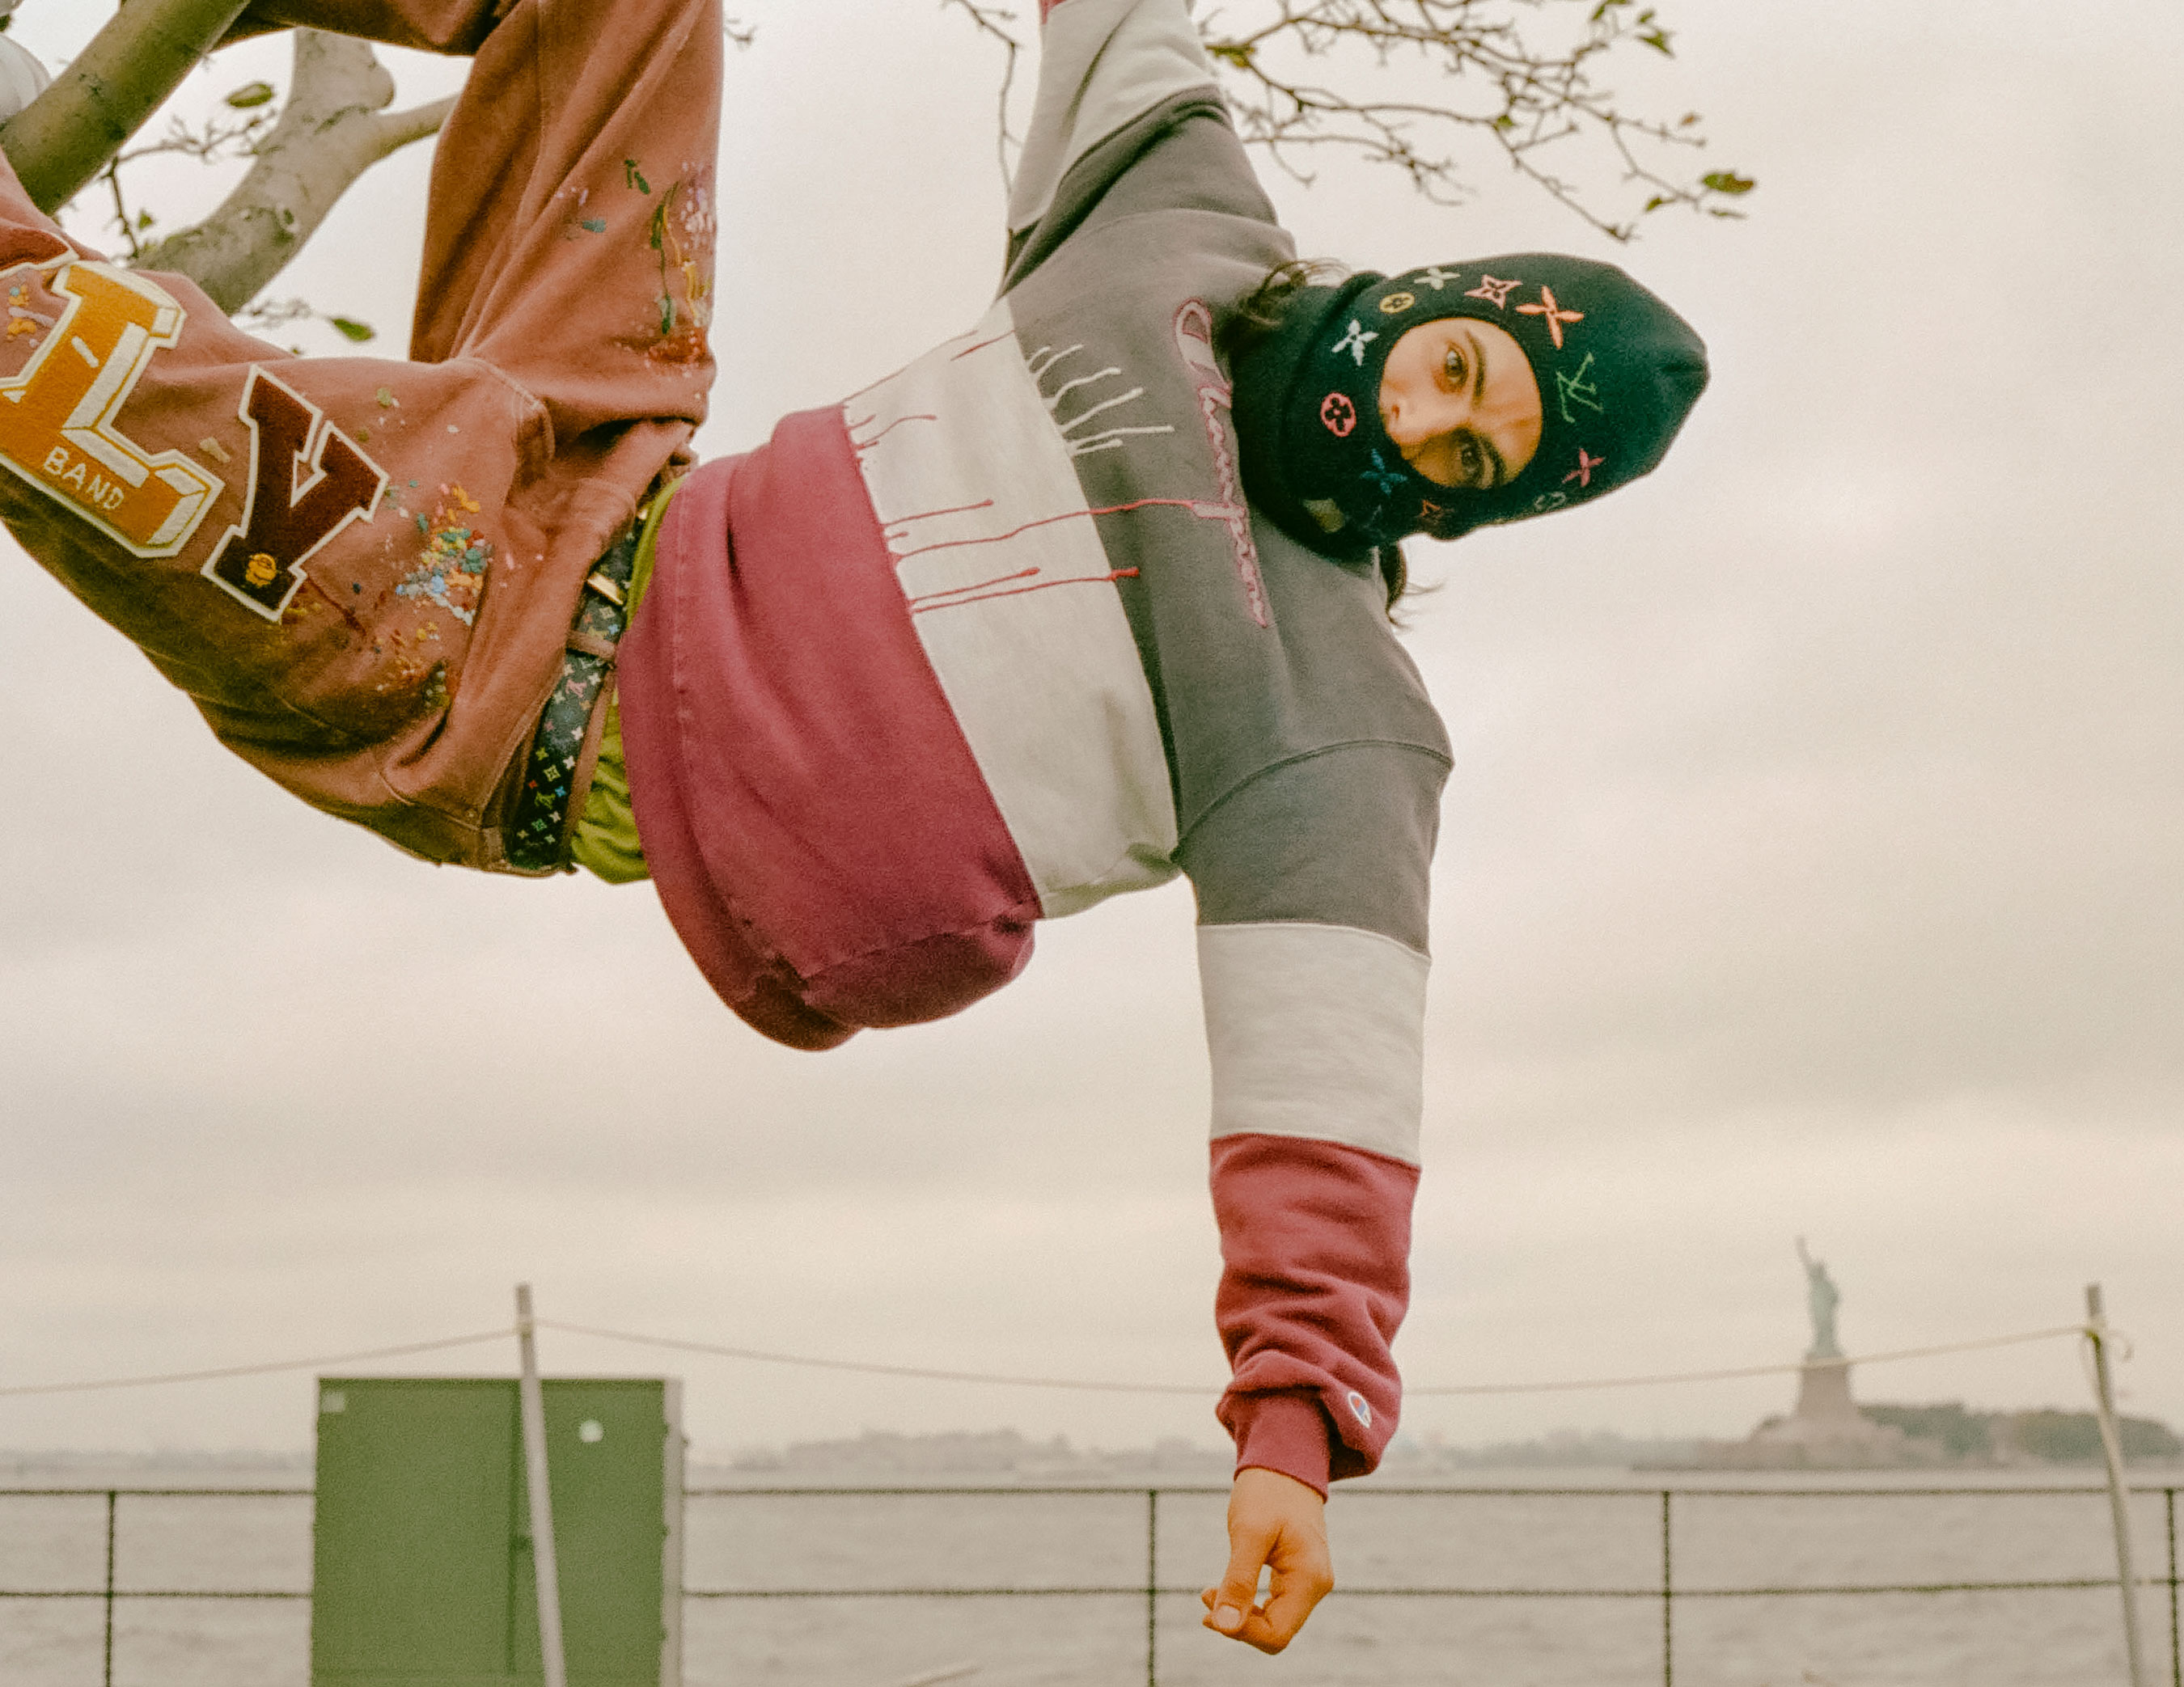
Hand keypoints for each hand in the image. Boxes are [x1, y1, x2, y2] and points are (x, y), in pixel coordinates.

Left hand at [1199, 1466, 1333, 1653]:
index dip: (1241, 1632)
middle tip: (1206, 1598)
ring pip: (1274, 1622)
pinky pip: (1273, 1605)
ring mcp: (1308, 1581)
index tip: (1209, 1610)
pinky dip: (1248, 1603)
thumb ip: (1238, 1581)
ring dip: (1240, 1615)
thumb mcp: (1248, 1534)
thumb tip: (1223, 1627)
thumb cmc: (1267, 1492)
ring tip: (1209, 1593)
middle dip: (1238, 1624)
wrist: (1284, 1461)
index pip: (1277, 1634)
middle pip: (1276, 1633)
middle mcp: (1315, 1586)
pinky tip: (1225, 1589)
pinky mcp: (1297, 1575)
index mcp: (1310, 1579)